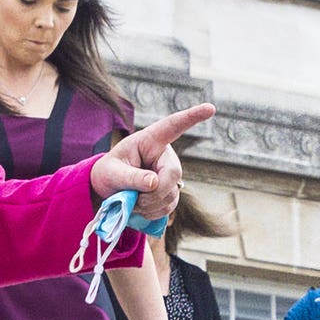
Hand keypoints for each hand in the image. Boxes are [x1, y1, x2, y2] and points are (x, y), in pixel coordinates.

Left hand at [88, 103, 217, 220]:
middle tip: (132, 200)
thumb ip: (131, 177)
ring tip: (131, 200)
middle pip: (172, 175)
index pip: (173, 126)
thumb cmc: (108, 173)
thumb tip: (154, 183)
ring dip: (149, 205)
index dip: (192, 117)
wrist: (109, 190)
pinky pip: (168, 207)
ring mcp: (170, 175)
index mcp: (151, 140)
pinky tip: (140, 207)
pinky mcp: (171, 192)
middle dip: (153, 193)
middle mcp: (165, 156)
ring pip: (171, 195)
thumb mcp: (112, 172)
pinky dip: (152, 212)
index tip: (210, 108)